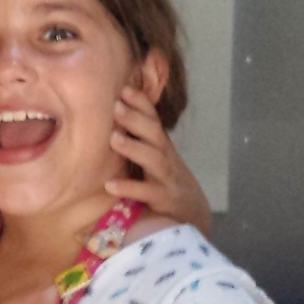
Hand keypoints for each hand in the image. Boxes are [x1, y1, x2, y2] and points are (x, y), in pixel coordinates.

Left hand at [106, 85, 211, 232]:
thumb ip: (140, 140)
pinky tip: (110, 184)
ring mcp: (169, 179)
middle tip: (116, 106)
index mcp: (162, 146)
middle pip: (155, 135)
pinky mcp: (166, 201)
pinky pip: (148, 193)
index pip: (153, 120)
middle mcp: (167, 158)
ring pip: (154, 160)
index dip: (142, 104)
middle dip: (136, 119)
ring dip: (134, 148)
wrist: (193, 214)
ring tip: (113, 138)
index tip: (124, 89)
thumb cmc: (165, 182)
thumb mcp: (156, 158)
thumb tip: (110, 120)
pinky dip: (130, 188)